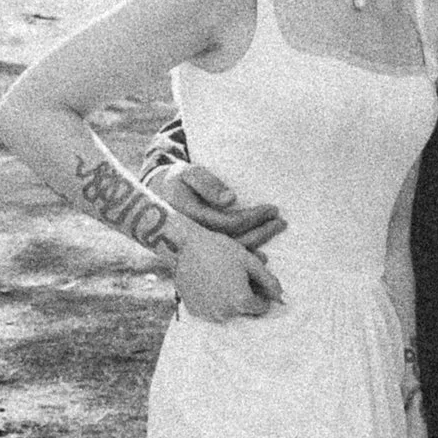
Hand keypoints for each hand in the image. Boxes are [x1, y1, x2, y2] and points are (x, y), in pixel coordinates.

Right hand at [151, 155, 288, 250]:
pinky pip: (226, 263)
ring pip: (231, 255)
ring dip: (257, 246)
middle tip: (281, 222)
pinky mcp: (199, 257)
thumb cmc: (177, 182)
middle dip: (261, 232)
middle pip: (234, 241)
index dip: (254, 217)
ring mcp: (197, 251)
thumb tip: (231, 199)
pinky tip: (261, 258)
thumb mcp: (189, 173)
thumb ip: (207, 183)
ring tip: (275, 232)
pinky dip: (246, 262)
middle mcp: (194, 239)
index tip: (272, 209)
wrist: (157, 199)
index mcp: (192, 218)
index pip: (230, 222)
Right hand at [172, 220, 282, 321]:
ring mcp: (208, 314)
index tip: (254, 280)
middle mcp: (226, 314)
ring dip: (229, 300)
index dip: (262, 293)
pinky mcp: (194, 311)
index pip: (262, 307)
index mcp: (242, 301)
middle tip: (237, 276)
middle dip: (245, 296)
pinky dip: (213, 301)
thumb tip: (280, 295)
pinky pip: (210, 310)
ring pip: (227, 311)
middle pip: (244, 310)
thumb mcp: (249, 261)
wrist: (184, 247)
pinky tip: (208, 283)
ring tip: (222, 278)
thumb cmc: (220, 250)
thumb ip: (268, 280)